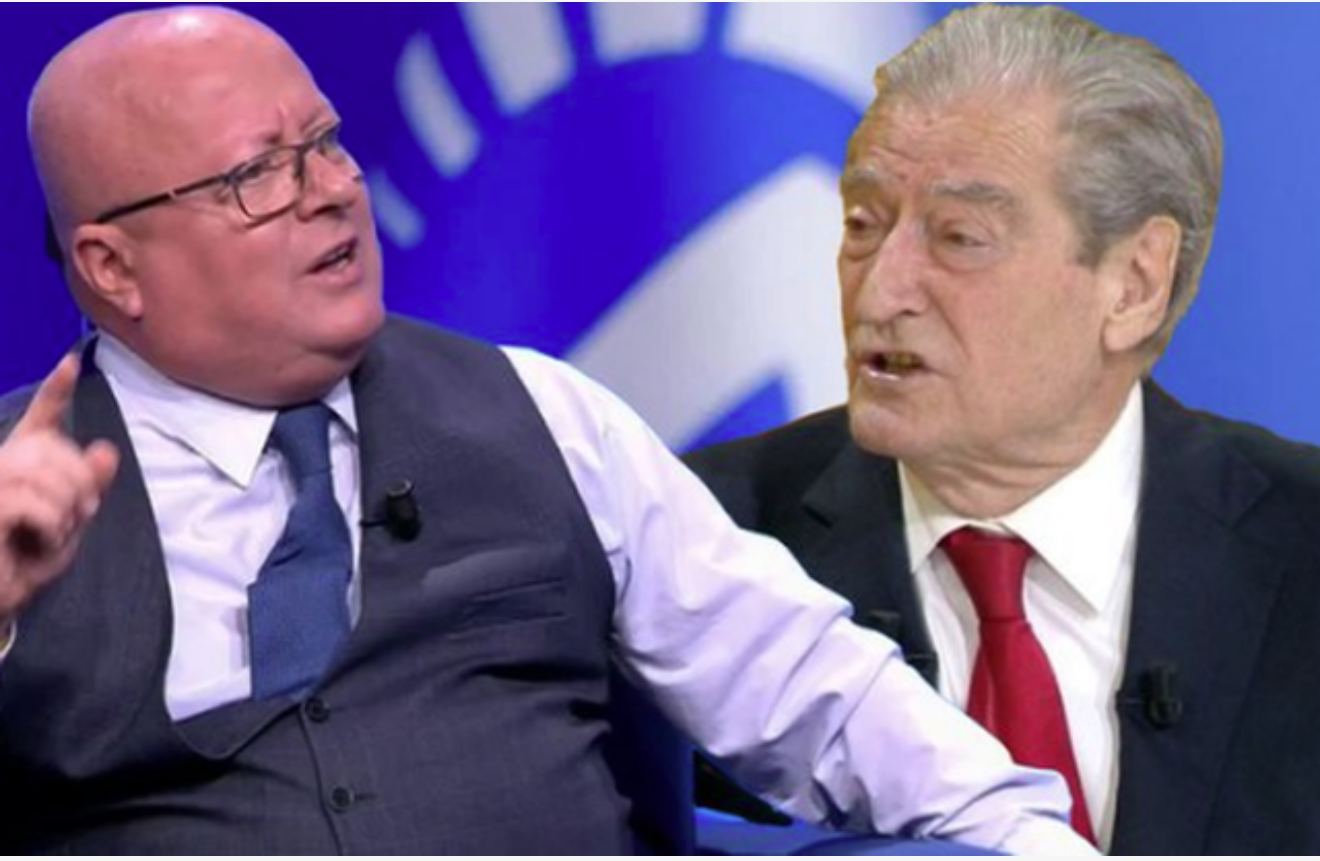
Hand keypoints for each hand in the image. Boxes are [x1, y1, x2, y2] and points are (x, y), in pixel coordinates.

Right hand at [0, 354, 118, 632]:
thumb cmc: (26, 562)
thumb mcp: (69, 522)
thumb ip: (87, 487)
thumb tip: (106, 451)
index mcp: (21, 462)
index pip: (41, 419)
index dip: (56, 390)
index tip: (72, 361)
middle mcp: (0, 464)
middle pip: (56, 450)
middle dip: (81, 485)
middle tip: (79, 518)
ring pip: (44, 474)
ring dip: (66, 508)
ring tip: (56, 532)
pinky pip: (30, 500)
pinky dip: (48, 523)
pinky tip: (39, 539)